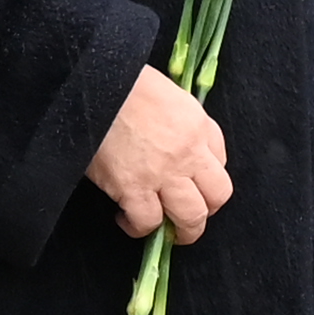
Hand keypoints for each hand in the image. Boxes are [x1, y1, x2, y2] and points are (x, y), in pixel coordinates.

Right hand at [84, 68, 232, 241]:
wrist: (93, 87)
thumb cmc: (125, 83)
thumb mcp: (169, 93)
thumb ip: (183, 121)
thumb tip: (183, 145)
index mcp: (197, 127)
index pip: (220, 162)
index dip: (207, 178)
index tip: (192, 184)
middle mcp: (188, 154)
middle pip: (216, 196)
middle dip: (206, 212)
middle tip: (189, 218)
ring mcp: (162, 174)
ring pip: (190, 217)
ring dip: (182, 231)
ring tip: (166, 231)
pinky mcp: (131, 187)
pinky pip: (146, 221)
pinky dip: (138, 228)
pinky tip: (127, 219)